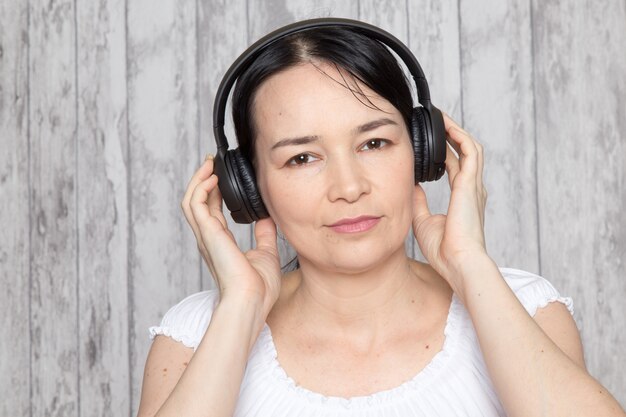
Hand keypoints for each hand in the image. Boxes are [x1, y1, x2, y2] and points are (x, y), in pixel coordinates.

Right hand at [180, 155, 281, 317]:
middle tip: (211, 162)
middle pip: (196, 202)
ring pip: (191, 200)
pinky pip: (196, 204)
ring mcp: (205, 236)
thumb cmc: (259, 287)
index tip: (219, 176)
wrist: (252, 301)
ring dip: (198, 179)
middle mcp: (209, 238)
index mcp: (220, 243)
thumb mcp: (266, 253)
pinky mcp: (207, 234)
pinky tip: (213, 178)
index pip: (211, 210)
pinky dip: (201, 188)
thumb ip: (264, 235)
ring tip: (209, 164)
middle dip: (202, 180)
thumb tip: (267, 218)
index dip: (212, 192)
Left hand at [412, 113, 488, 292]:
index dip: (443, 153)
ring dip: (456, 131)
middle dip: (451, 137)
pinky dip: (459, 136)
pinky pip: (470, 150)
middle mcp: (472, 189)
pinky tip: (446, 126)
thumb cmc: (444, 250)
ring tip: (440, 119)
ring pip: (470, 147)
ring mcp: (474, 185)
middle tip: (435, 124)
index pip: (454, 167)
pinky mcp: (471, 184)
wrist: (458, 262)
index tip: (429, 143)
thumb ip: (418, 201)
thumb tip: (411, 186)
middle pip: (464, 153)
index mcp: (463, 199)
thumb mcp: (422, 220)